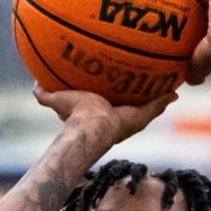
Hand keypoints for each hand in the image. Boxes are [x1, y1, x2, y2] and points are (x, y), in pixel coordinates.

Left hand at [33, 86, 176, 146]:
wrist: (92, 126)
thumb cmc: (75, 115)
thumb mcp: (59, 100)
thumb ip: (47, 94)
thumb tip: (35, 85)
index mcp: (103, 114)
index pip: (113, 105)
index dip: (118, 98)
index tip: (121, 88)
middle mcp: (120, 118)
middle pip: (135, 106)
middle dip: (142, 98)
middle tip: (151, 84)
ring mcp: (133, 118)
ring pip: (148, 107)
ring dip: (158, 98)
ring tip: (167, 85)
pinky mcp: (141, 116)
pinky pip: (156, 105)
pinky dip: (166, 98)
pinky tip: (175, 89)